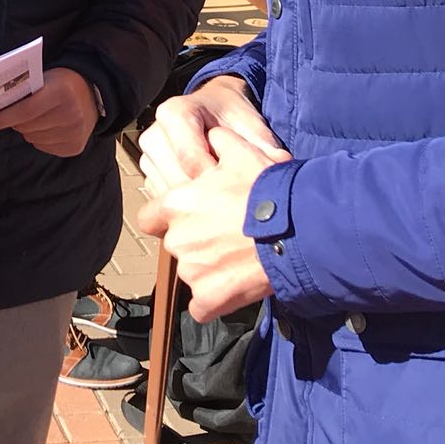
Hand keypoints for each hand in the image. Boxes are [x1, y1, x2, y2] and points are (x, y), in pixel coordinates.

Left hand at [0, 68, 97, 156]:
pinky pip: (44, 148)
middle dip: (15, 122)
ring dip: (27, 130)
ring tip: (39, 117)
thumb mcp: (44, 79)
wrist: (92, 93)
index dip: (0, 119)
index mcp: (61, 93)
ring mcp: (75, 133)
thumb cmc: (60, 83)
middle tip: (18, 113)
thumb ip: (23, 92)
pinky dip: (39, 139)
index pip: (24, 111)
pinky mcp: (75, 147)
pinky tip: (48, 127)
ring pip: (33, 139)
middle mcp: (71, 114)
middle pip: (26, 127)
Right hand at [138, 76, 287, 194]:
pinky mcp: (149, 174)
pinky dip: (185, 210)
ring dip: (195, 206)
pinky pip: (163, 201)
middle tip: (234, 204)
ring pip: (166, 194)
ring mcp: (149, 155)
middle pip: (176, 179)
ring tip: (222, 207)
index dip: (216, 180)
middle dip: (206, 196)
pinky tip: (208, 207)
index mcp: (175, 112)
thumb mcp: (250, 124)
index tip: (238, 190)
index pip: (189, 158)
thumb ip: (262, 143)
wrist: (214, 111)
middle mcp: (155, 132)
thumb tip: (281, 163)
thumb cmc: (232, 118)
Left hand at [142, 128, 284, 321]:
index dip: (165, 219)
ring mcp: (192, 271)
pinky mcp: (210, 299)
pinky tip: (234, 289)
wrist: (295, 228)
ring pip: (191, 273)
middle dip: (195, 242)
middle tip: (226, 236)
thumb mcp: (240, 151)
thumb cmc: (267, 189)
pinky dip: (215, 302)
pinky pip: (202, 308)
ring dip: (208, 269)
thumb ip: (217, 142)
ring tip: (238, 259)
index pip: (149, 218)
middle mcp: (177, 239)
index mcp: (176, 205)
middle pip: (176, 245)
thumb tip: (212, 136)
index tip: (185, 218)